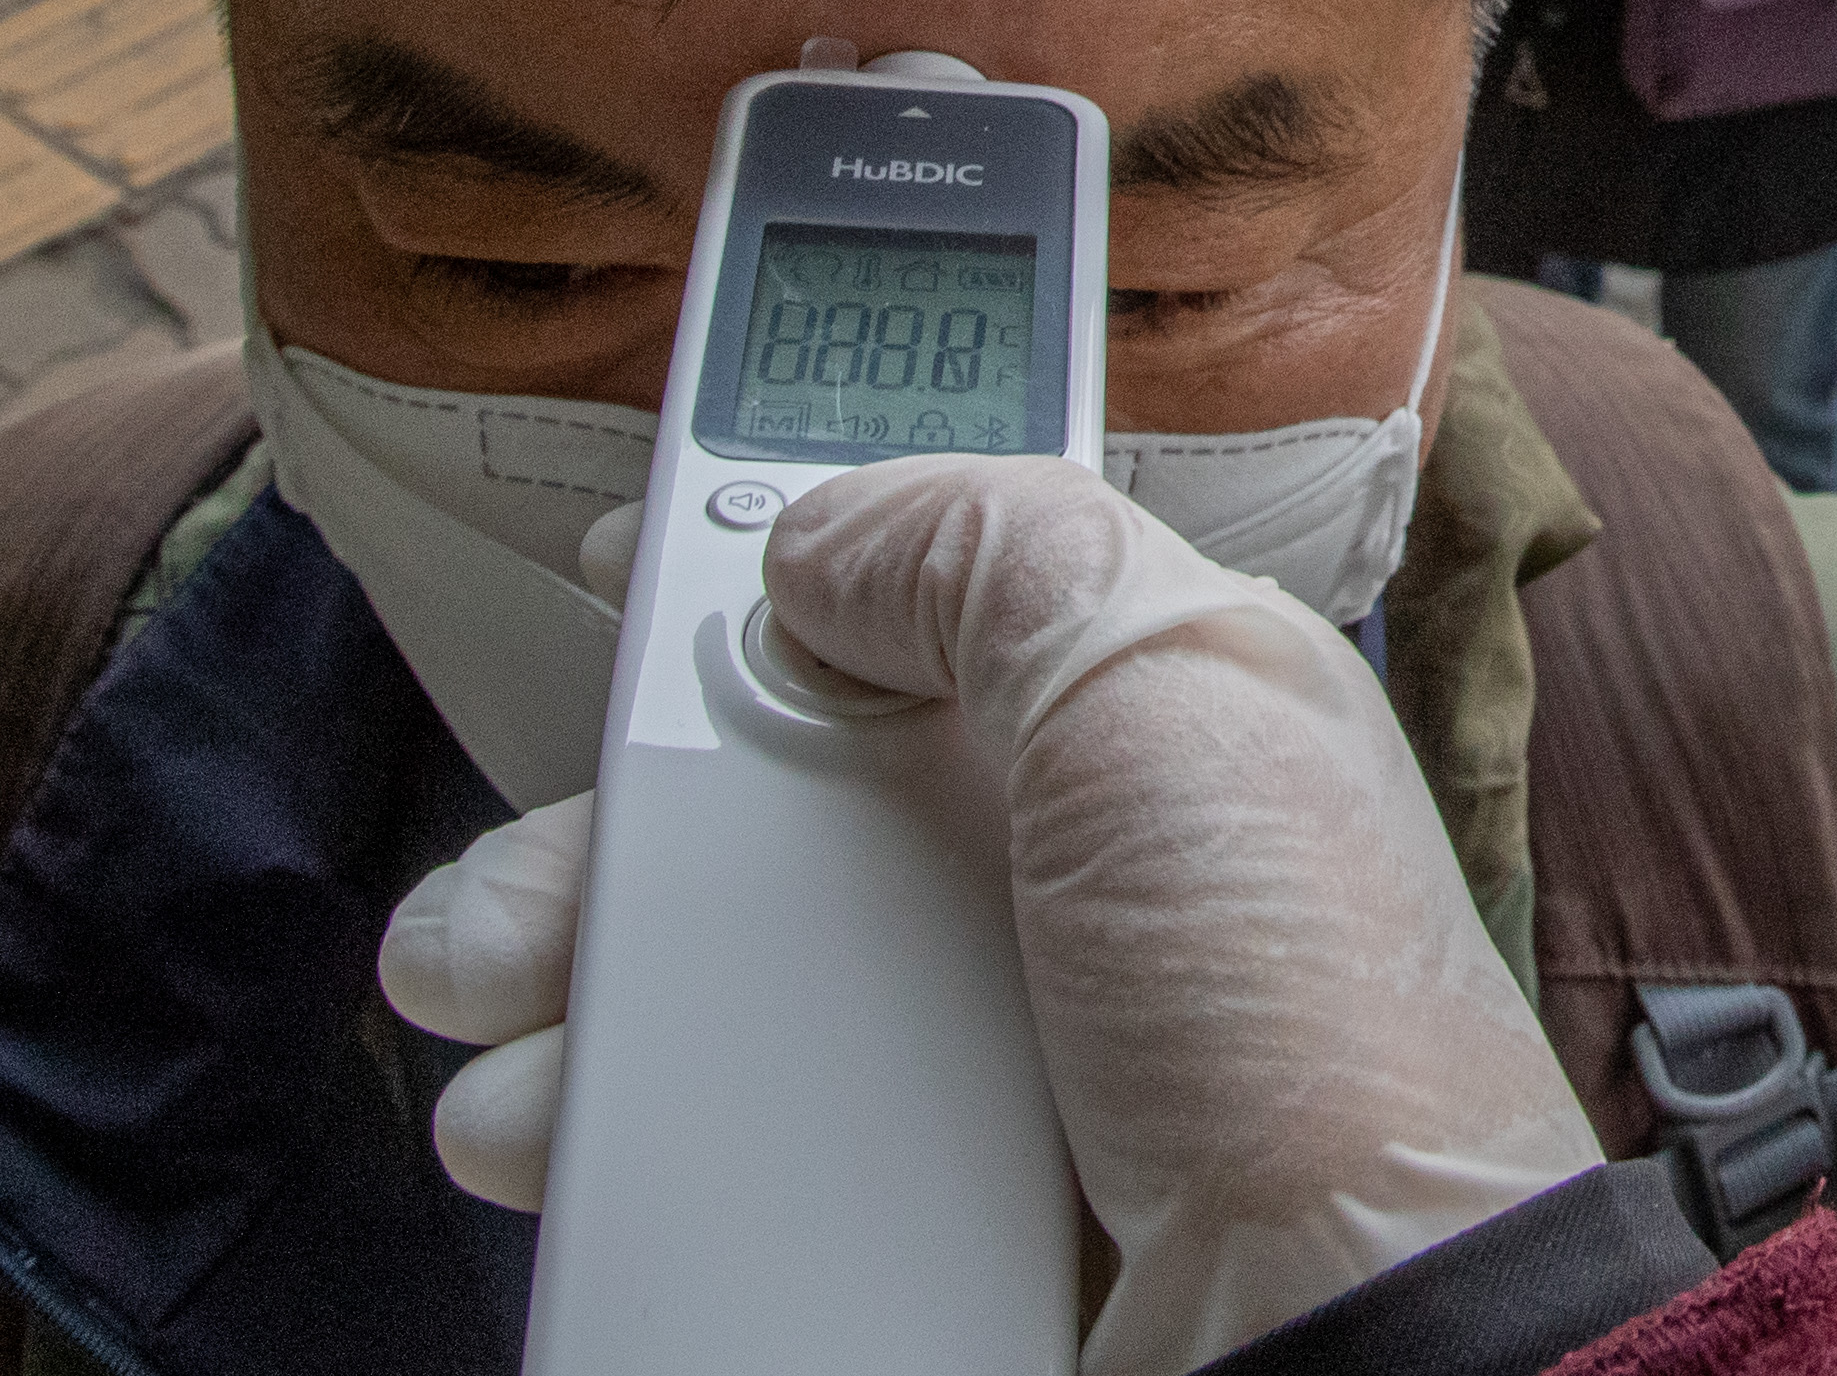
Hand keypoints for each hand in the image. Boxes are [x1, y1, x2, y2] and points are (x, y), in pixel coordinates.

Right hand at [384, 466, 1595, 1375]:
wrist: (1340, 1325)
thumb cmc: (1313, 1021)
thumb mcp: (1177, 686)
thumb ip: (1000, 557)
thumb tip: (822, 539)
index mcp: (1130, 719)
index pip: (933, 596)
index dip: (784, 565)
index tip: (638, 571)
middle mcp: (1050, 873)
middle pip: (774, 792)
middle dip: (619, 812)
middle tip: (534, 874)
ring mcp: (985, 1045)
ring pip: (723, 974)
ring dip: (578, 979)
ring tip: (496, 1009)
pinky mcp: (928, 1200)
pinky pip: (729, 1142)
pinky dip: (625, 1134)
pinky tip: (562, 1133)